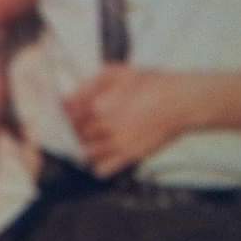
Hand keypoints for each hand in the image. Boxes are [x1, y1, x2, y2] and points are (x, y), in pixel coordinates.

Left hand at [63, 63, 187, 177]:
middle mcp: (104, 123)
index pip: (67, 115)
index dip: (61, 116)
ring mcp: (117, 140)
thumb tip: (70, 96)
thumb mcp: (116, 72)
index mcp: (98, 102)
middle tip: (67, 133)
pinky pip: (104, 168)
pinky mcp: (131, 154)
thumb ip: (90, 84)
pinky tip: (98, 159)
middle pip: (74, 133)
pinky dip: (97, 166)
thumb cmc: (150, 83)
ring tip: (82, 146)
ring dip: (79, 150)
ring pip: (85, 152)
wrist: (181, 101)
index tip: (59, 117)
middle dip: (68, 133)